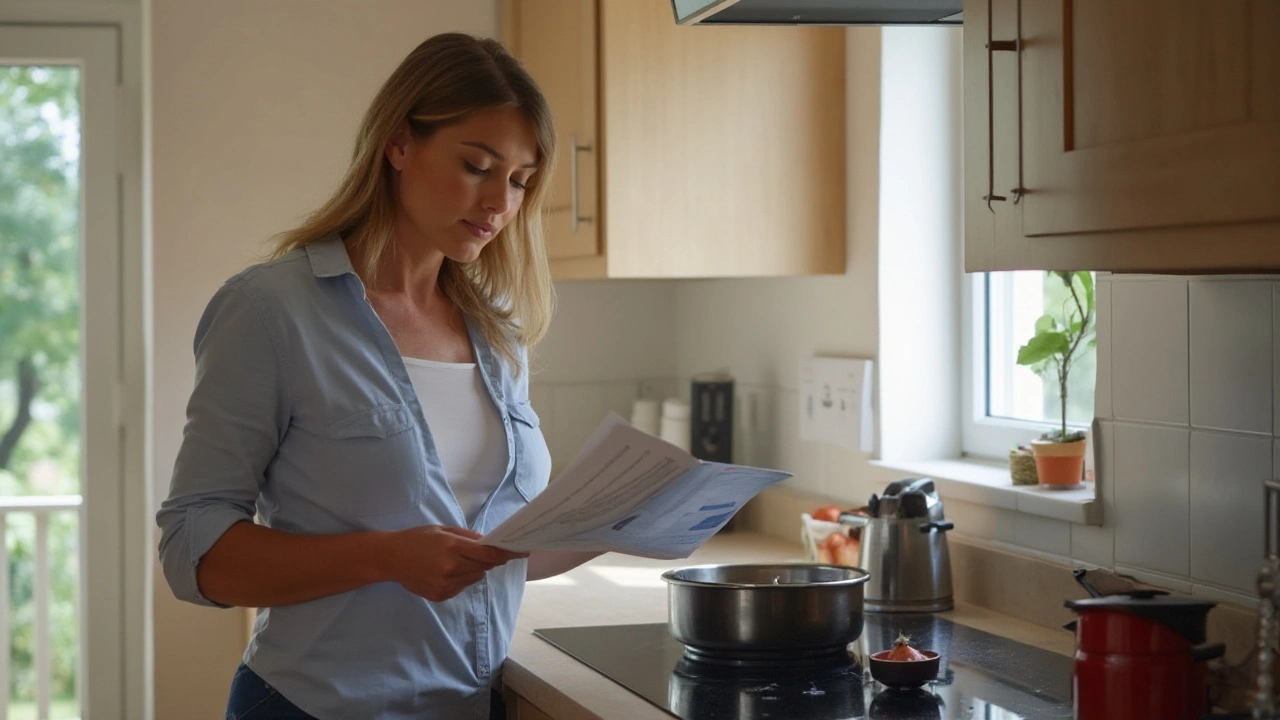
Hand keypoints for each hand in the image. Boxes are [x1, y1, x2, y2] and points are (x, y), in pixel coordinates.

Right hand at [380, 525, 526, 601]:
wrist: (390, 559)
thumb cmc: (417, 539)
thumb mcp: (442, 530)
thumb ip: (467, 537)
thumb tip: (488, 543)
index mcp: (452, 547)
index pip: (488, 555)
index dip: (507, 554)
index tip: (521, 551)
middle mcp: (450, 568)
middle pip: (484, 567)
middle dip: (489, 560)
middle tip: (485, 553)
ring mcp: (445, 584)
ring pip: (474, 578)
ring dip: (474, 570)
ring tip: (458, 560)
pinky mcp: (441, 596)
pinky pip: (462, 587)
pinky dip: (462, 579)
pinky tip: (446, 571)